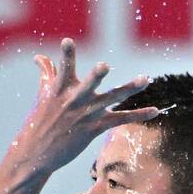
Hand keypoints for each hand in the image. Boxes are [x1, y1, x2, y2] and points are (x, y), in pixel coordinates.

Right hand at [10, 38, 158, 176]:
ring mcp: (85, 114)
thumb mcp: (43, 95)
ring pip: (111, 98)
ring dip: (129, 88)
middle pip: (88, 84)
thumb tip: (39, 57)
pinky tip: (156, 110)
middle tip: (103, 65)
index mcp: (60, 89)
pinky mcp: (94, 128)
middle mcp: (74, 100)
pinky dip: (139, 115)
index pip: (64, 68)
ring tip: (145, 79)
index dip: (66, 55)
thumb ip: (47, 73)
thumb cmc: (40, 120)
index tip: (67, 41)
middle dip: (96, 76)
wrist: (36, 152)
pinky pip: (120, 119)